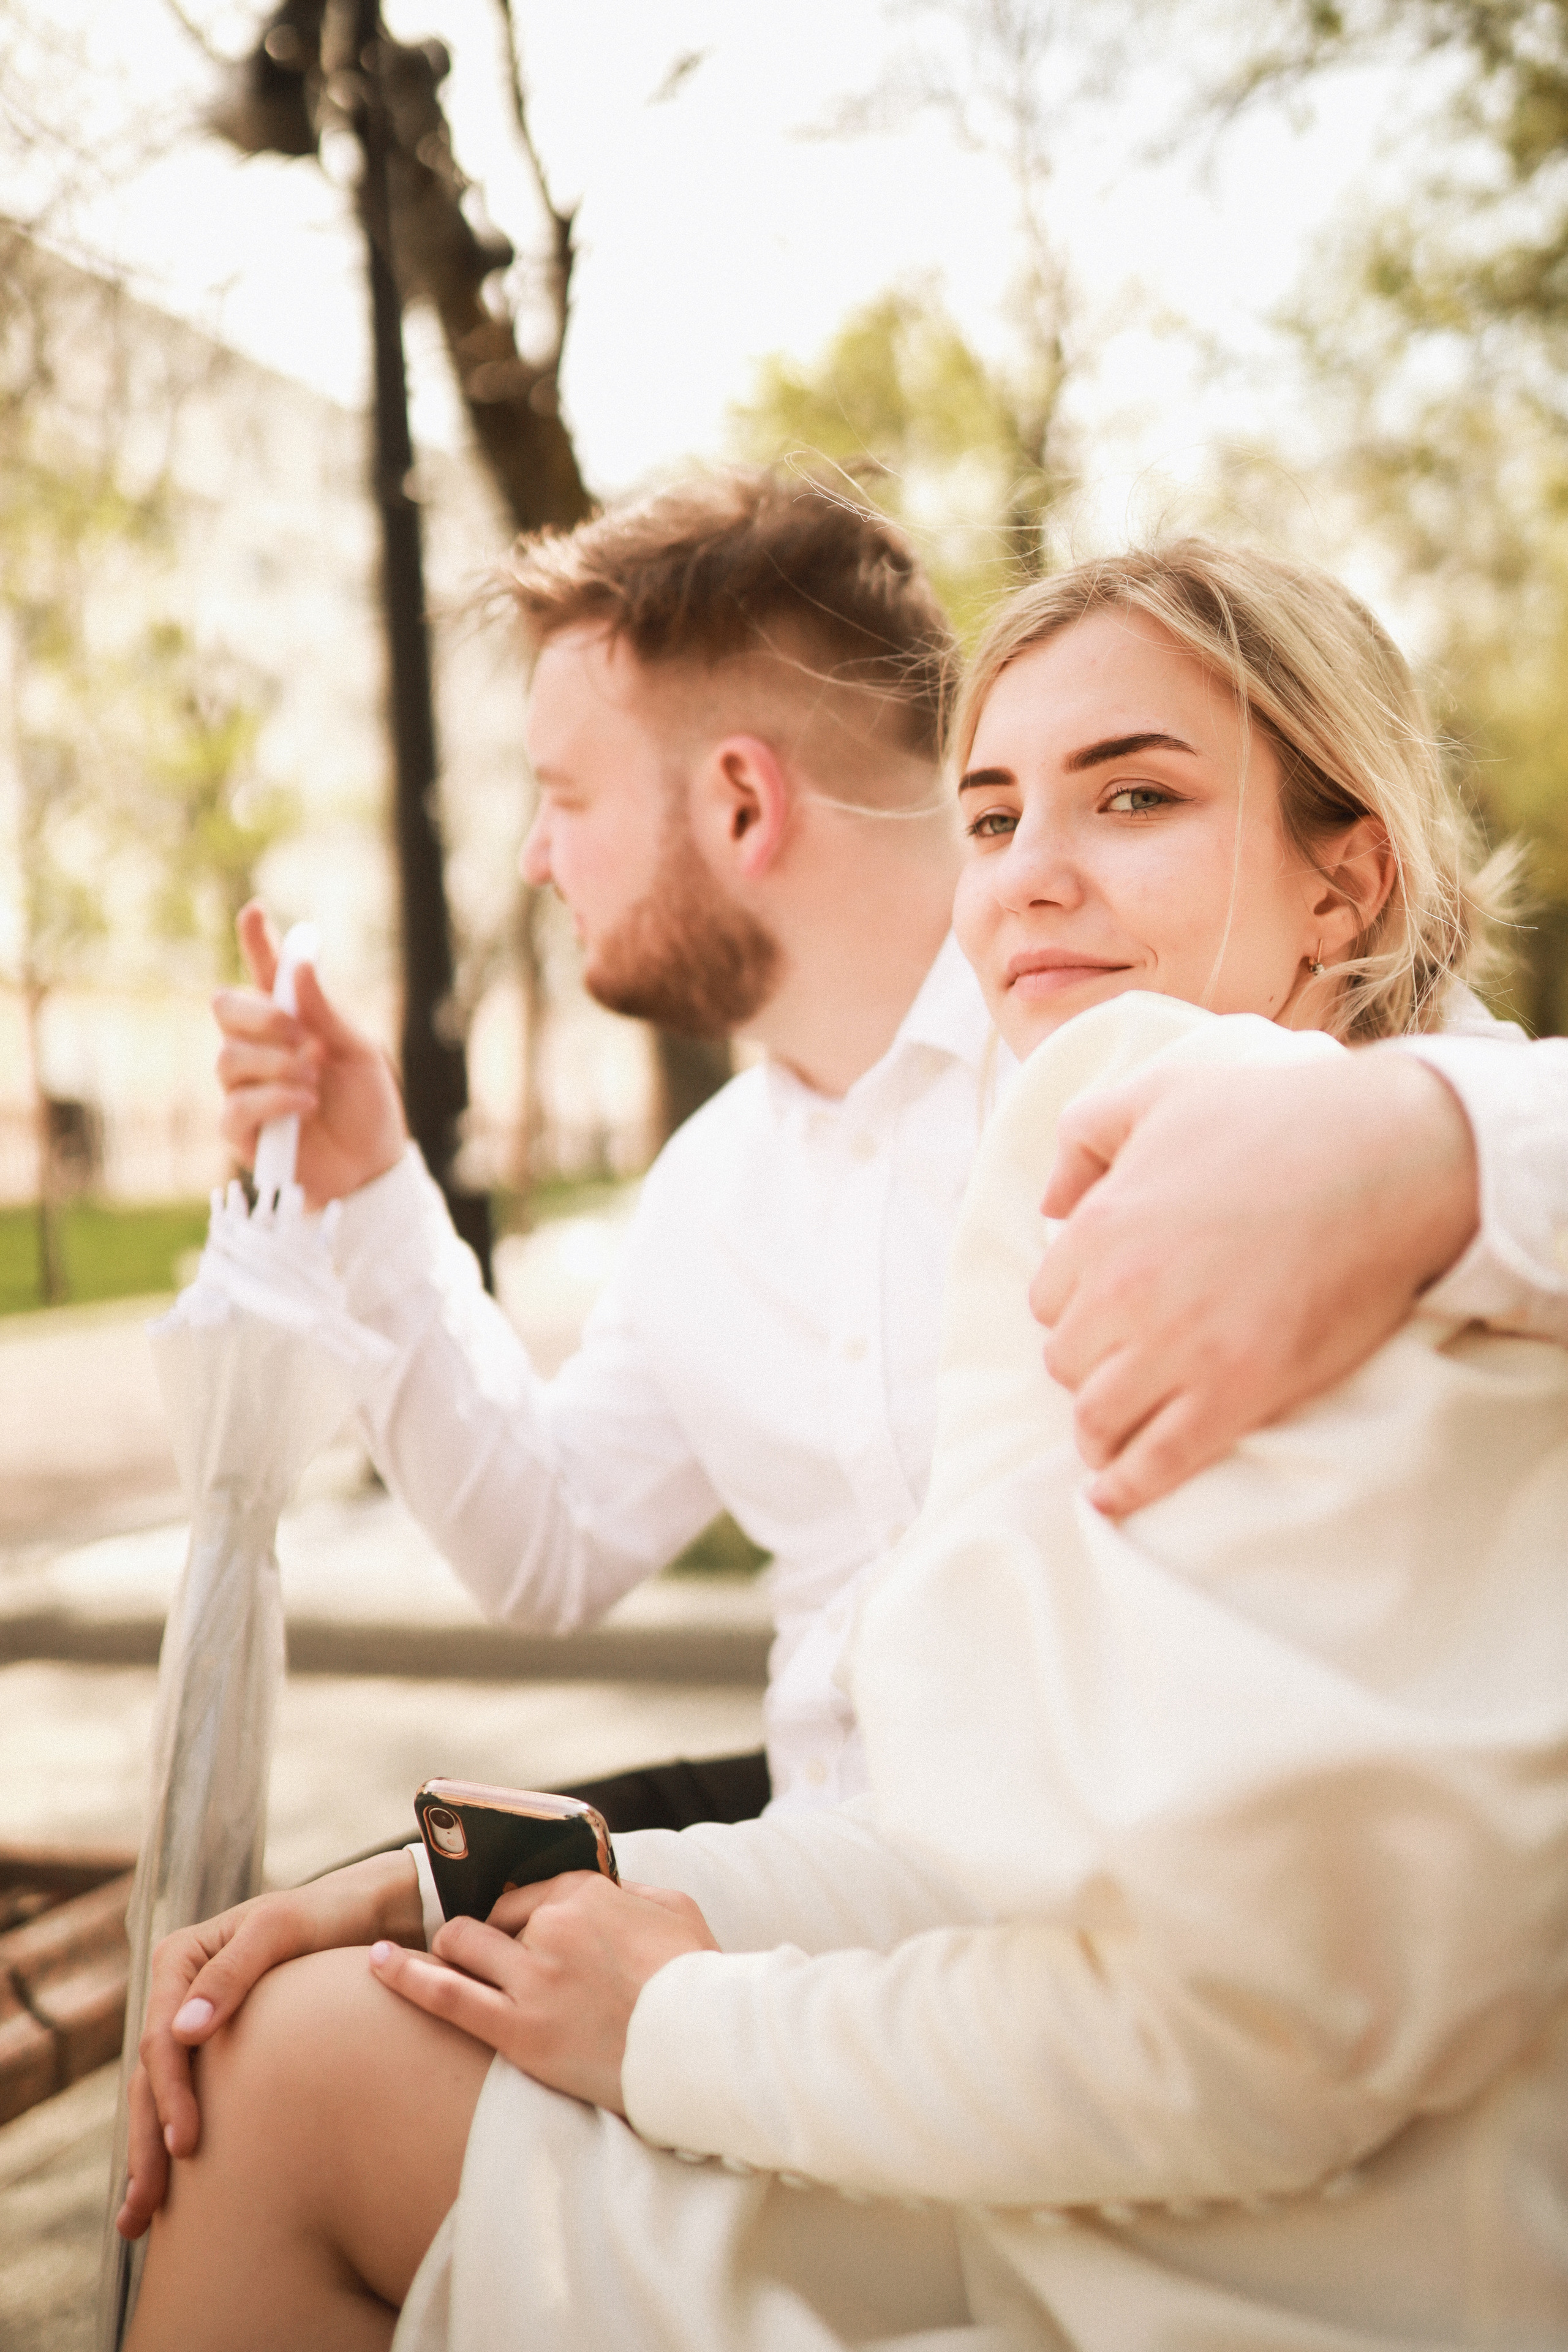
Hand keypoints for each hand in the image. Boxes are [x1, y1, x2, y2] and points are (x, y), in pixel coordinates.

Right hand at [115, 1851, 422, 2240]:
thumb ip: (233, 1973)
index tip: (184, 2147)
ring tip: (139, 2222)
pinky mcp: (218, 2049)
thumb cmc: (329, 1915)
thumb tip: (181, 2031)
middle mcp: (177, 1993)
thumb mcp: (281, 1930)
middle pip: (150, 2078)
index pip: (161, 2039)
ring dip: (148, 2157)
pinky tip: (175, 2194)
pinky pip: (189, 2097)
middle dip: (144, 2145)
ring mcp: (195, 2023)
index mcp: (179, 1959)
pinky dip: (174, 2140)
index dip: (169, 2095)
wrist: (371, 1914)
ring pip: (160, 2098)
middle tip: (142, 2213)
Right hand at [213, 900, 407, 1207]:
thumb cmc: (368, 1108)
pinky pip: (236, 1106)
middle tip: (302, 1034)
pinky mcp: (241, 1131)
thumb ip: (326, 1013)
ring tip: (314, 1080)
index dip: (258, 942)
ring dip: (275, 1064)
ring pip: (228, 1058)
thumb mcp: (359, 1054)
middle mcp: (260, 1051)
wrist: (374, 1169)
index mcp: (291, 1024)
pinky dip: (274, 1099)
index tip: (256, 911)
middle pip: (225, 1008)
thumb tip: (301, 964)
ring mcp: (246, 1090)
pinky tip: (306, 1104)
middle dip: (259, 1015)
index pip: (265, 975)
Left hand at [369, 1873, 718, 2114]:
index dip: (520, 1917)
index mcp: (587, 1893)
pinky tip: (375, 1963)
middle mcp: (552, 1927)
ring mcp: (533, 1980)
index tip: (514, 1933)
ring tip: (438, 1964)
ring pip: (461, 1948)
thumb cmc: (698, 1977)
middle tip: (493, 1964)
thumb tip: (606, 1891)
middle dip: (486, 1938)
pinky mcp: (519, 2032)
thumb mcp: (673, 1907)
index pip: (528, 1895)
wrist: (704, 2049)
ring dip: (450, 1953)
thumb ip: (629, 1892)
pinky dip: (405, 1977)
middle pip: (489, 1921)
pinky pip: (445, 1996)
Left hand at [1033, 1050, 1478, 1516]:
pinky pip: (1156, 1460)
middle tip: (1119, 1369)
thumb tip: (1048, 1201)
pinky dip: (1126, 1487)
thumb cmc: (1275, 1120)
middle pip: (1067, 1362)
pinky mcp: (1235, 1392)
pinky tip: (1112, 1497)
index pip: (1050, 1300)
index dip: (1077, 1310)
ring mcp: (1179, 1349)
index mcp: (1100, 1227)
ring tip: (1110, 1439)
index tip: (1105, 1316)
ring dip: (1099, 1430)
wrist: (1383, 1159)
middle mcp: (1124, 1294)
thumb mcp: (1160, 1094)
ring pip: (1097, 1417)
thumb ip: (1085, 1135)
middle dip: (1088, 1367)